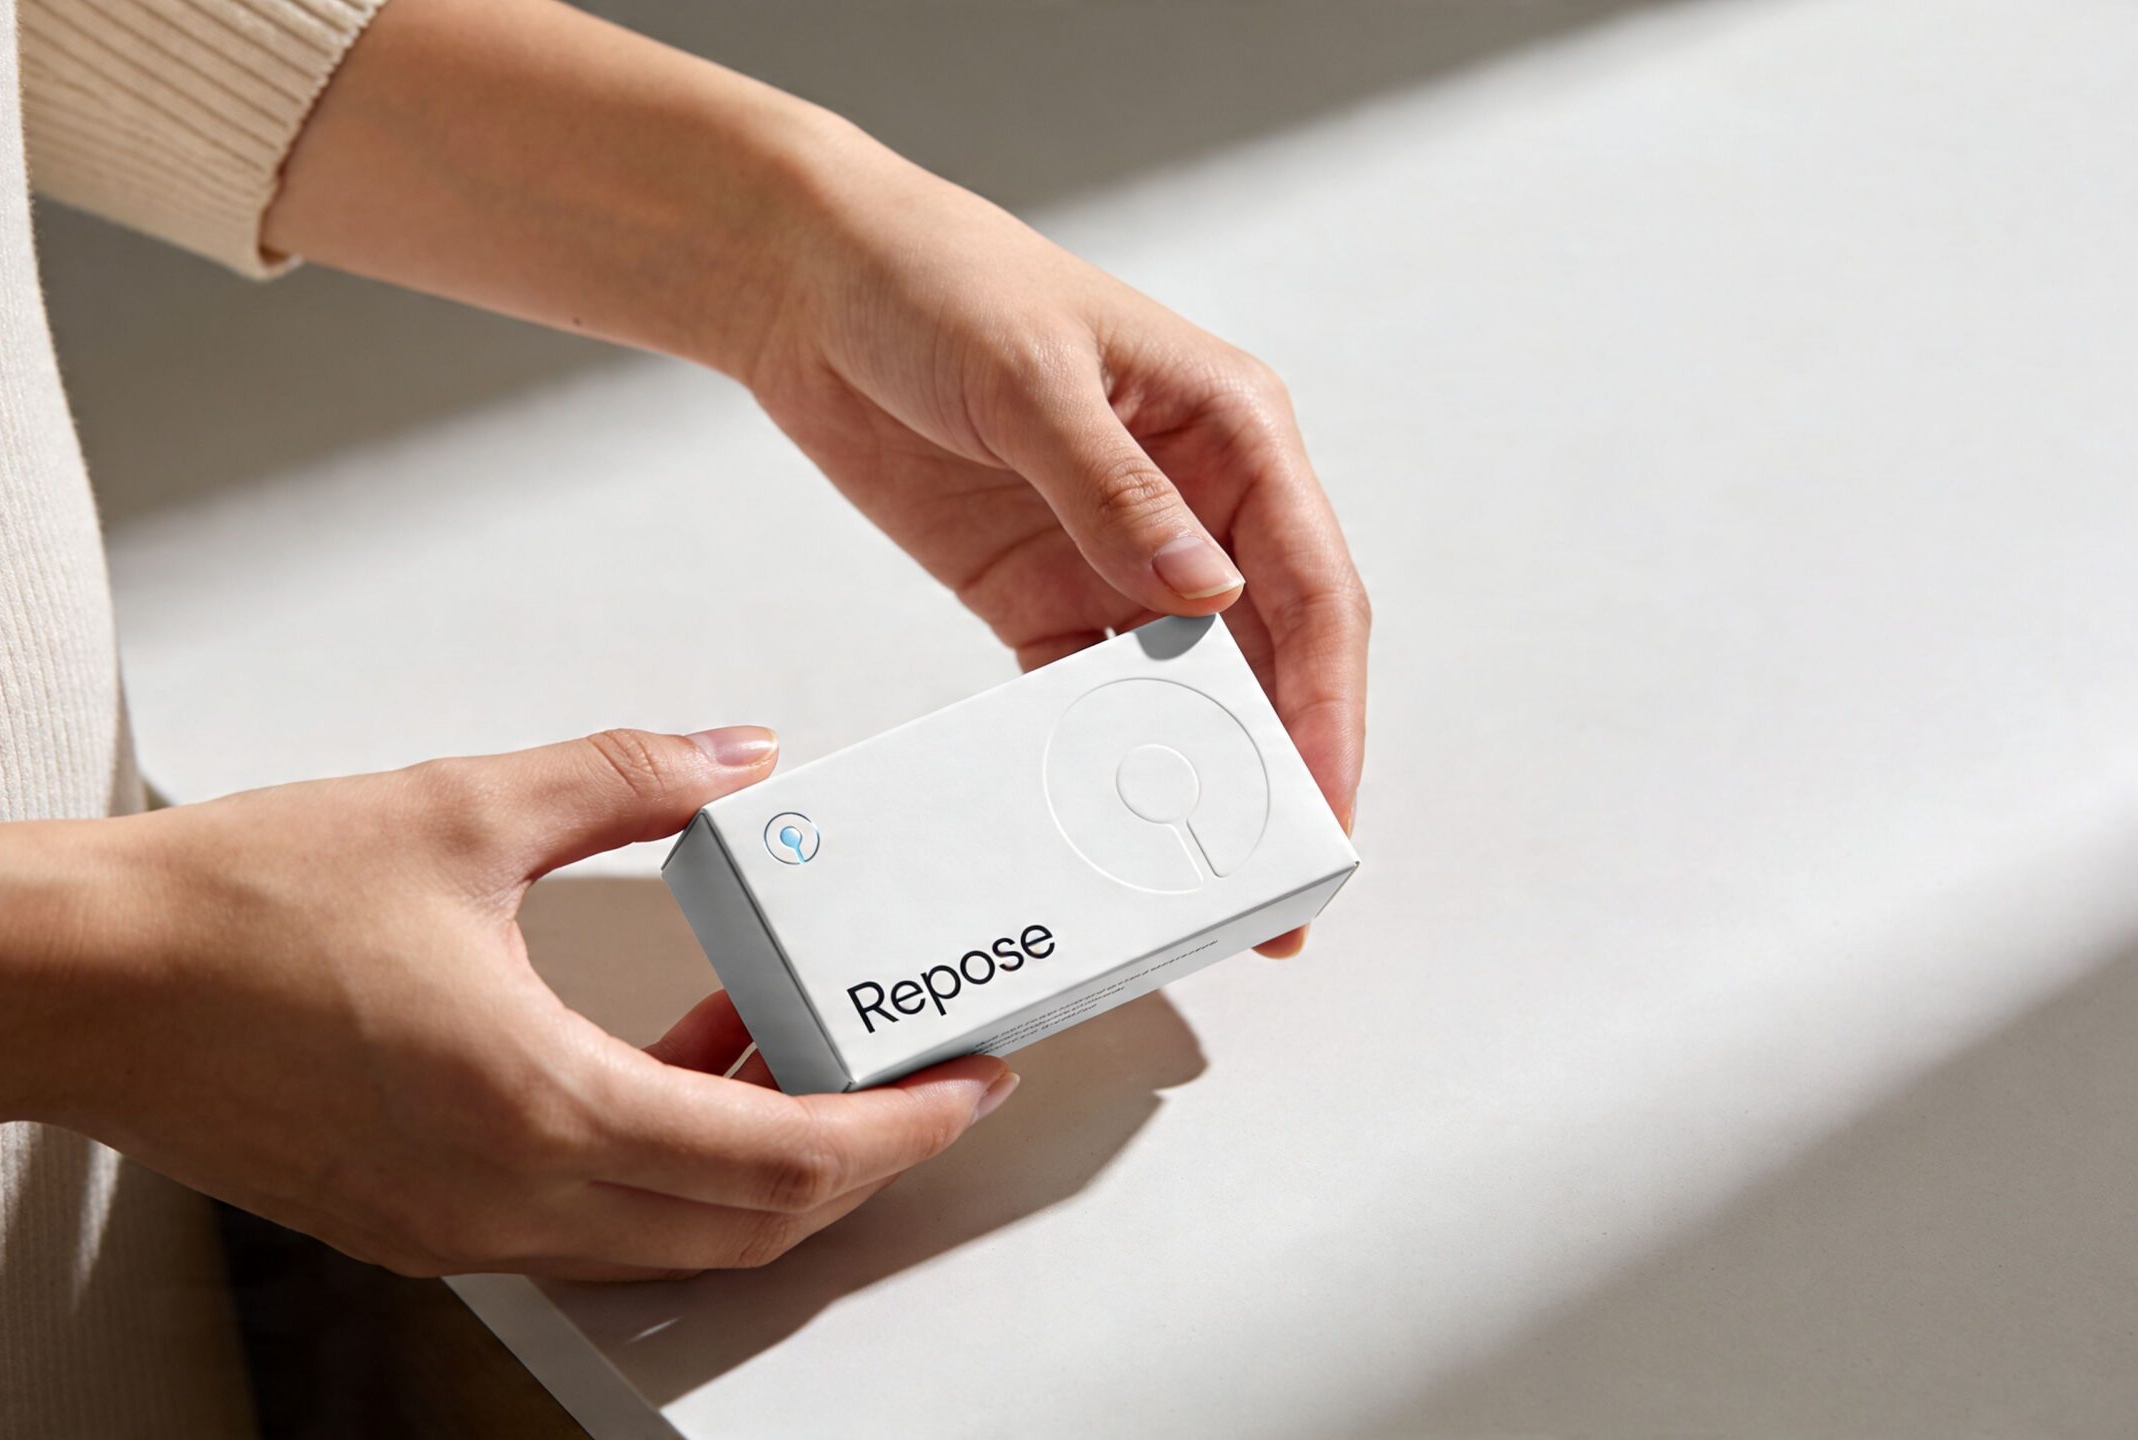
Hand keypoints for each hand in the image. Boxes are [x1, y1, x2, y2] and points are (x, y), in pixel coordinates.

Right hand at [47, 727, 1014, 1280]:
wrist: (68, 979)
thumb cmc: (229, 910)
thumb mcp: (463, 808)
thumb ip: (629, 777)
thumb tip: (737, 757)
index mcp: (544, 1105)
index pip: (786, 1158)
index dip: (901, 1126)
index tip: (966, 1084)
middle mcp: (511, 1196)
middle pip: (748, 1224)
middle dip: (852, 1155)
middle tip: (904, 1071)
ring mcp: (459, 1226)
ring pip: (668, 1235)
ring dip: (747, 1156)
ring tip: (770, 1035)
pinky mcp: (414, 1221)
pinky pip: (584, 1222)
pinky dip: (655, 1162)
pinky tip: (653, 1062)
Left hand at [261, 1, 1365, 953]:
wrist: (809, 286)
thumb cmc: (936, 282)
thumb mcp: (1030, 376)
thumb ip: (1114, 490)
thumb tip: (1204, 595)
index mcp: (1231, 430)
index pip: (1311, 586)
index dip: (1328, 702)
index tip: (1323, 801)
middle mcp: (1196, 500)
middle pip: (1268, 657)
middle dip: (1280, 770)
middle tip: (1281, 886)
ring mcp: (1120, 554)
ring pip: (1185, 690)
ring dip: (1194, 780)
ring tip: (1198, 884)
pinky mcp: (1041, 592)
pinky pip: (1086, 693)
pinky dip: (1095, 759)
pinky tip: (1097, 823)